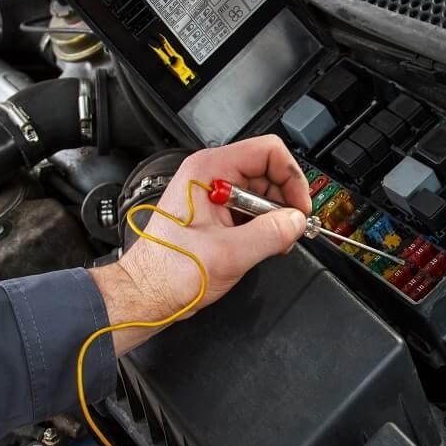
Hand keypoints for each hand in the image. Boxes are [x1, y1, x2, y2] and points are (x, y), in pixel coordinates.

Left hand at [89, 136, 310, 354]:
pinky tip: (263, 246)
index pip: (267, 152)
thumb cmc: (168, 272)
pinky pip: (250, 211)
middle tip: (292, 229)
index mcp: (208, 171)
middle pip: (267, 172)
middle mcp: (210, 177)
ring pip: (261, 193)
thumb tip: (296, 222)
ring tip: (276, 242)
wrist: (146, 294)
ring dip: (276, 217)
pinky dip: (264, 227)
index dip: (291, 178)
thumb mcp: (230, 253)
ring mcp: (213, 196)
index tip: (299, 207)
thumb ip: (271, 234)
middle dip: (285, 201)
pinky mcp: (216, 215)